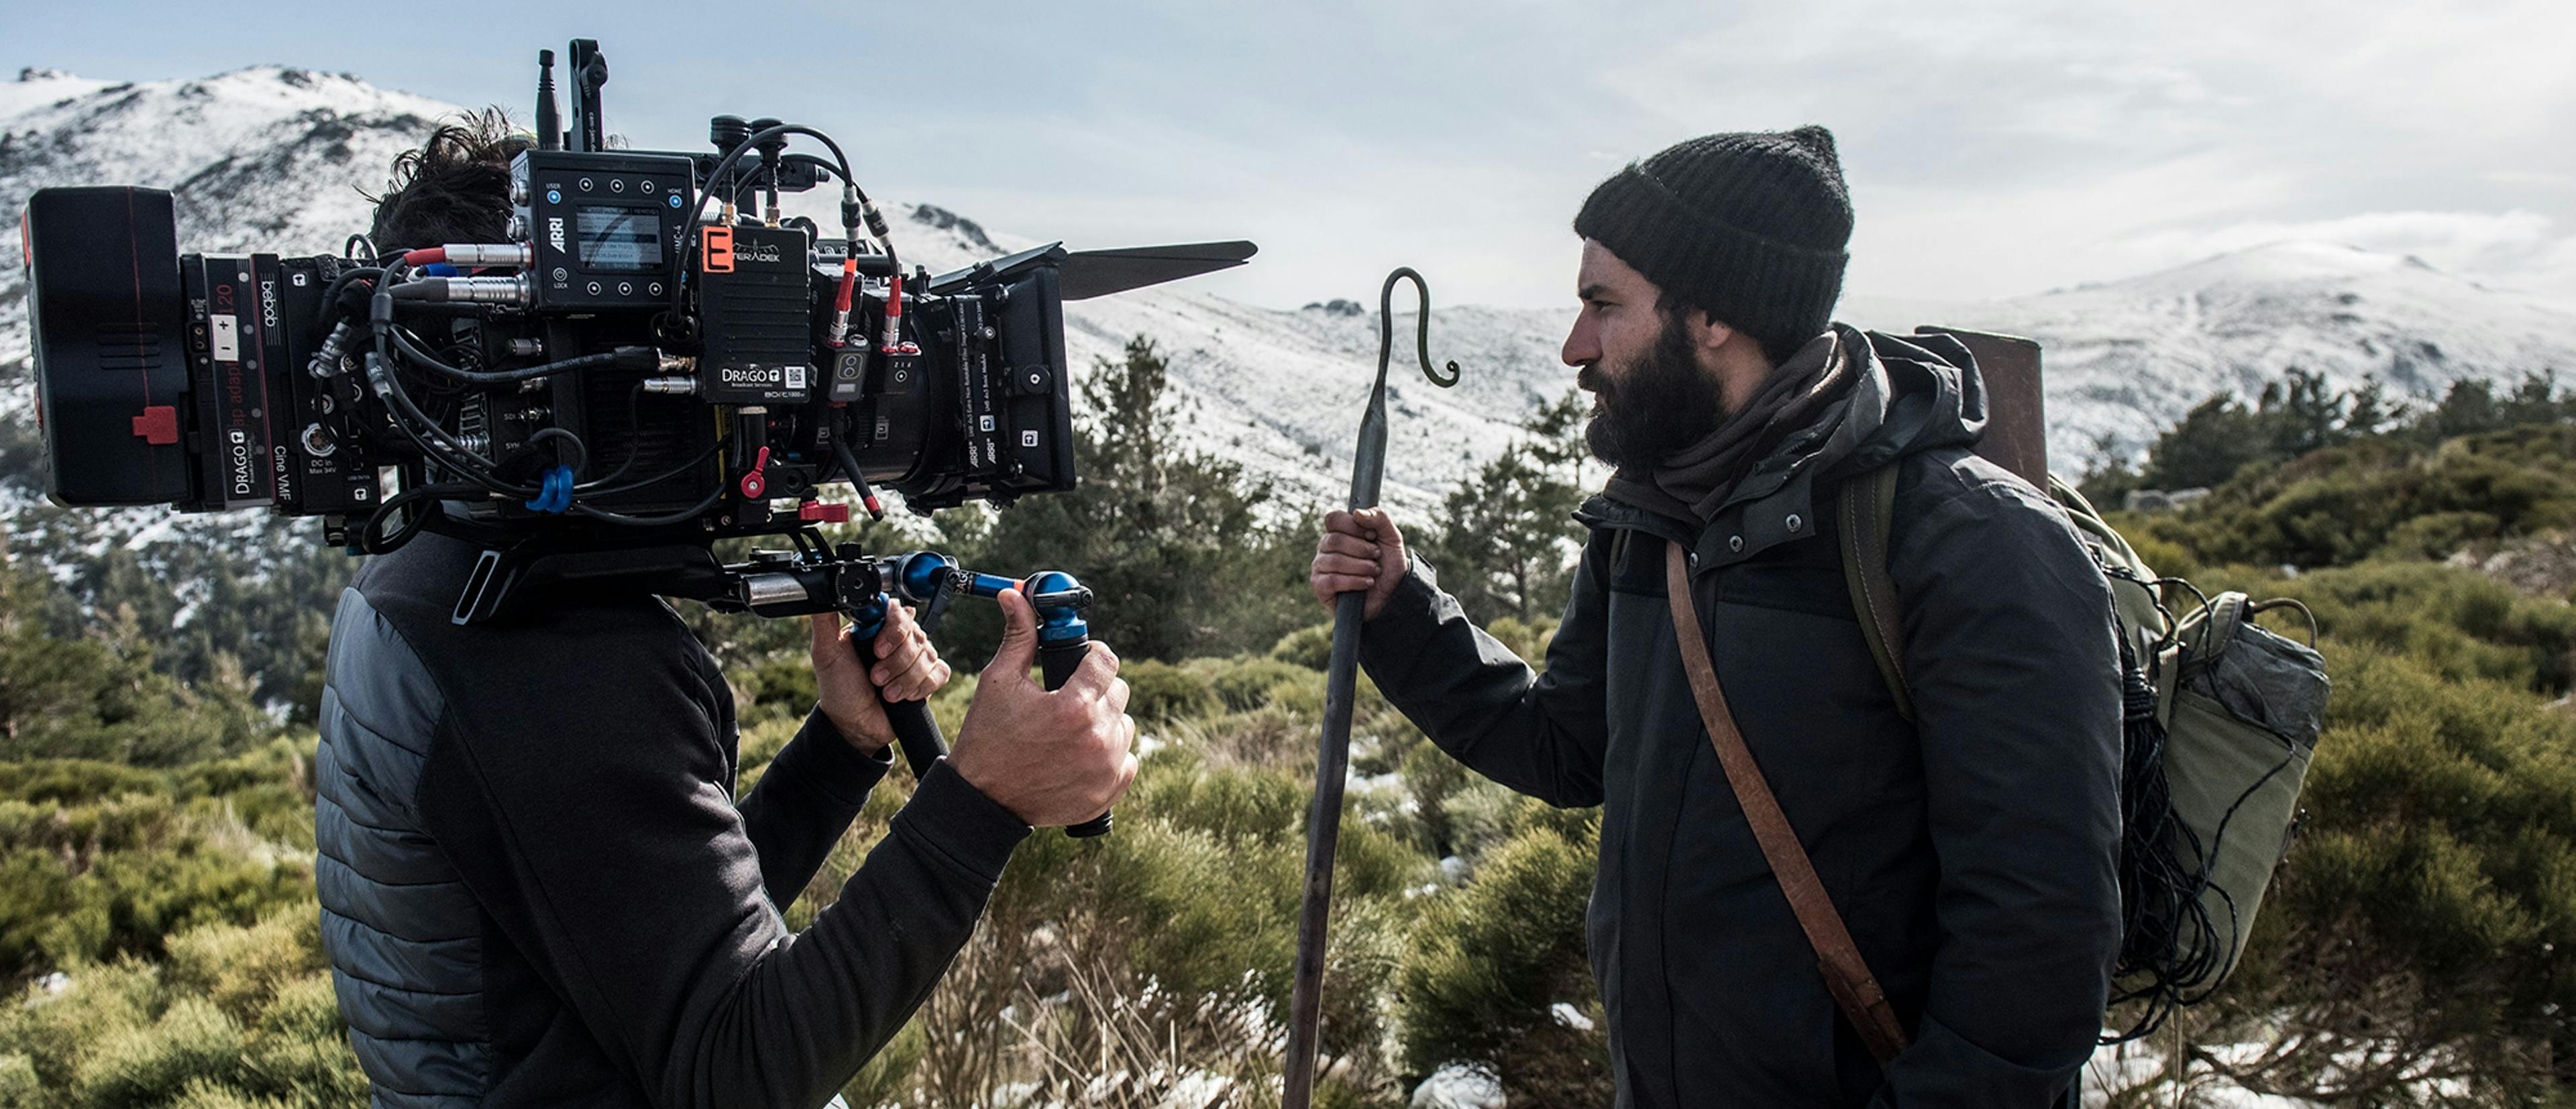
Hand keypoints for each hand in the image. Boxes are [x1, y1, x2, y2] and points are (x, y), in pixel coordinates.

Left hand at [811, 601, 949, 752]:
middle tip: (875, 678)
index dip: (893, 631)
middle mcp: (900, 638)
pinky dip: (922, 686)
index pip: (898, 612)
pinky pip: (939, 673)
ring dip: (904, 679)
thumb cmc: (839, 688)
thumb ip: (824, 622)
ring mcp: (916, 657)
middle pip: (916, 636)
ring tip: (886, 693)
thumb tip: (823, 592)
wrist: (854, 725)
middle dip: (895, 663)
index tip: (877, 650)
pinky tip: (905, 696)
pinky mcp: (928, 677)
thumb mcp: (826, 653)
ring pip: (928, 656)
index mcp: (877, 626)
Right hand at [947, 588, 1137, 826]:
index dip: (1092, 655)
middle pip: (1118, 692)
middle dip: (1096, 689)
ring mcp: (1106, 768)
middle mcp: (1097, 737)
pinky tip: (1080, 754)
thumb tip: (1015, 597)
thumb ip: (1019, 637)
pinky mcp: (1109, 791)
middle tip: (1068, 698)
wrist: (982, 800)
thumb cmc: (988, 738)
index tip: (1081, 661)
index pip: (1107, 661)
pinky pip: (1127, 760)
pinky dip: (1110, 755)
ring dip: (1104, 722)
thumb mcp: (999, 682)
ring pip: (1124, 725)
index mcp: (1074, 706)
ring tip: (1070, 729)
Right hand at [1311, 507, 1407, 619]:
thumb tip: (1357, 512)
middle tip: (1376, 555)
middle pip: (1334, 540)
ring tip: (1374, 571)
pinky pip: (1331, 580)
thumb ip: (1379, 518)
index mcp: (1338, 532)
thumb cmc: (1388, 563)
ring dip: (1361, 566)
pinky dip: (1354, 581)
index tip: (1372, 535)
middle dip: (1362, 549)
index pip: (1333, 519)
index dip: (1353, 526)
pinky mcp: (1320, 587)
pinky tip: (1367, 583)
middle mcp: (1325, 547)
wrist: (1393, 592)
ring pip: (1334, 561)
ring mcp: (1320, 567)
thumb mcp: (1391, 537)